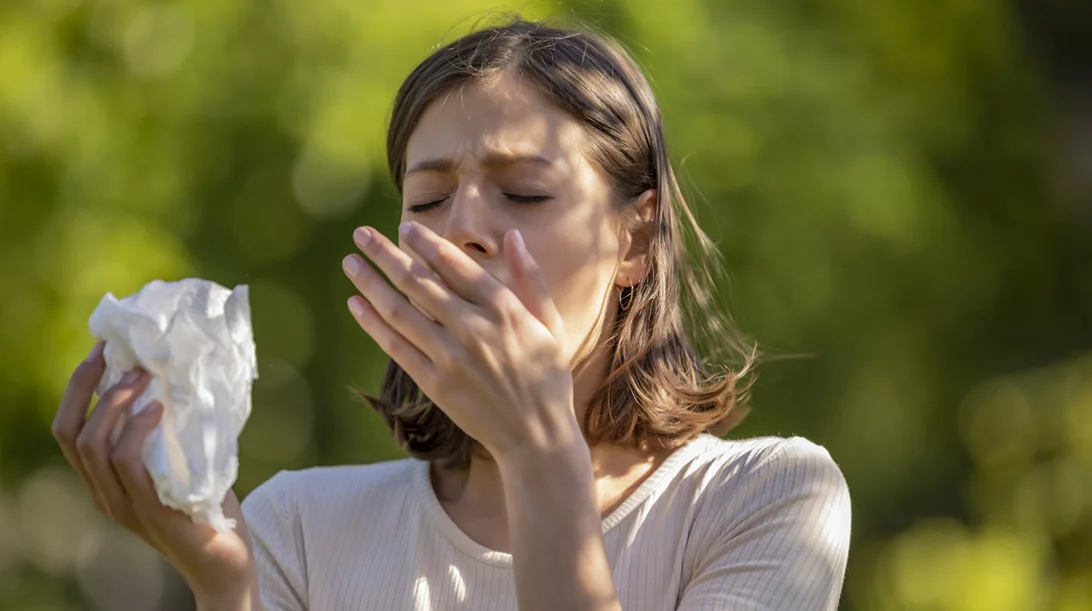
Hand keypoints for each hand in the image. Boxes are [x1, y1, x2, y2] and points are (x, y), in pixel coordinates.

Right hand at [51, 341, 257, 603]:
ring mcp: (124, 506)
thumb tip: (180, 379)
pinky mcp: (151, 513)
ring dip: (115, 404)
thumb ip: (171, 433)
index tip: (101, 350)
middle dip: (88, 387)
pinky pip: (129, 465)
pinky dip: (138, 431)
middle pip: (71, 433)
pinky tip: (159, 409)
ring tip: (144, 378)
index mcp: (104, 481)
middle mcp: (104, 494)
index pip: (69, 430)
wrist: (226, 562)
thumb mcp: (181, 463)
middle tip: (123, 357)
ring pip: (94, 447)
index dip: (78, 388)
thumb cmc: (207, 508)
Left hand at [342, 221, 580, 456]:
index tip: (405, 227)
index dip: (426, 243)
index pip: (455, 265)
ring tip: (350, 263)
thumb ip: (531, 277)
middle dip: (387, 254)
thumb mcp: (549, 322)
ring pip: (400, 311)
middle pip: (419, 282)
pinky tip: (356, 304)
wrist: (536, 435)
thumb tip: (514, 236)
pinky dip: (373, 323)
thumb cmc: (546, 376)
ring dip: (371, 283)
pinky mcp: (435, 383)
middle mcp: (474, 328)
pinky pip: (396, 346)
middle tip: (361, 235)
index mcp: (504, 309)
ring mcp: (451, 357)